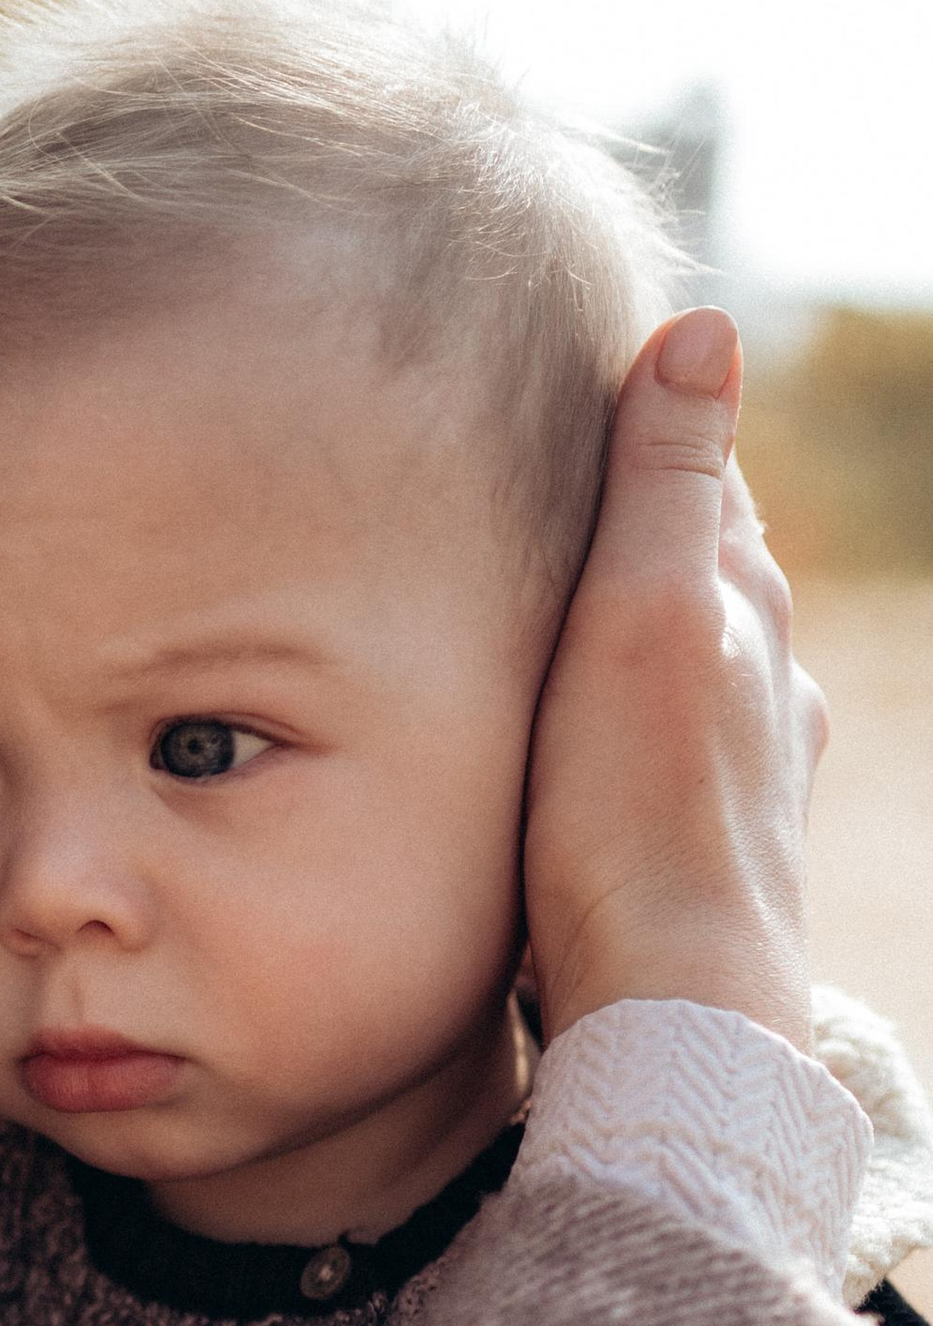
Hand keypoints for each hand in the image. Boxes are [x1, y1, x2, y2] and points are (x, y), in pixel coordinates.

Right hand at [522, 307, 824, 1053]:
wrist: (671, 998)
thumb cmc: (636, 811)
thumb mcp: (639, 610)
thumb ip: (664, 476)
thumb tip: (703, 327)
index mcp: (747, 610)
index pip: (705, 486)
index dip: (644, 440)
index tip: (579, 405)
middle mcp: (770, 686)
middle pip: (704, 581)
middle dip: (641, 545)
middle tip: (554, 511)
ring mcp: (755, 775)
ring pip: (697, 676)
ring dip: (643, 648)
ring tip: (572, 634)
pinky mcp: (721, 855)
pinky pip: (681, 760)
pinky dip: (644, 733)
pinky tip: (610, 760)